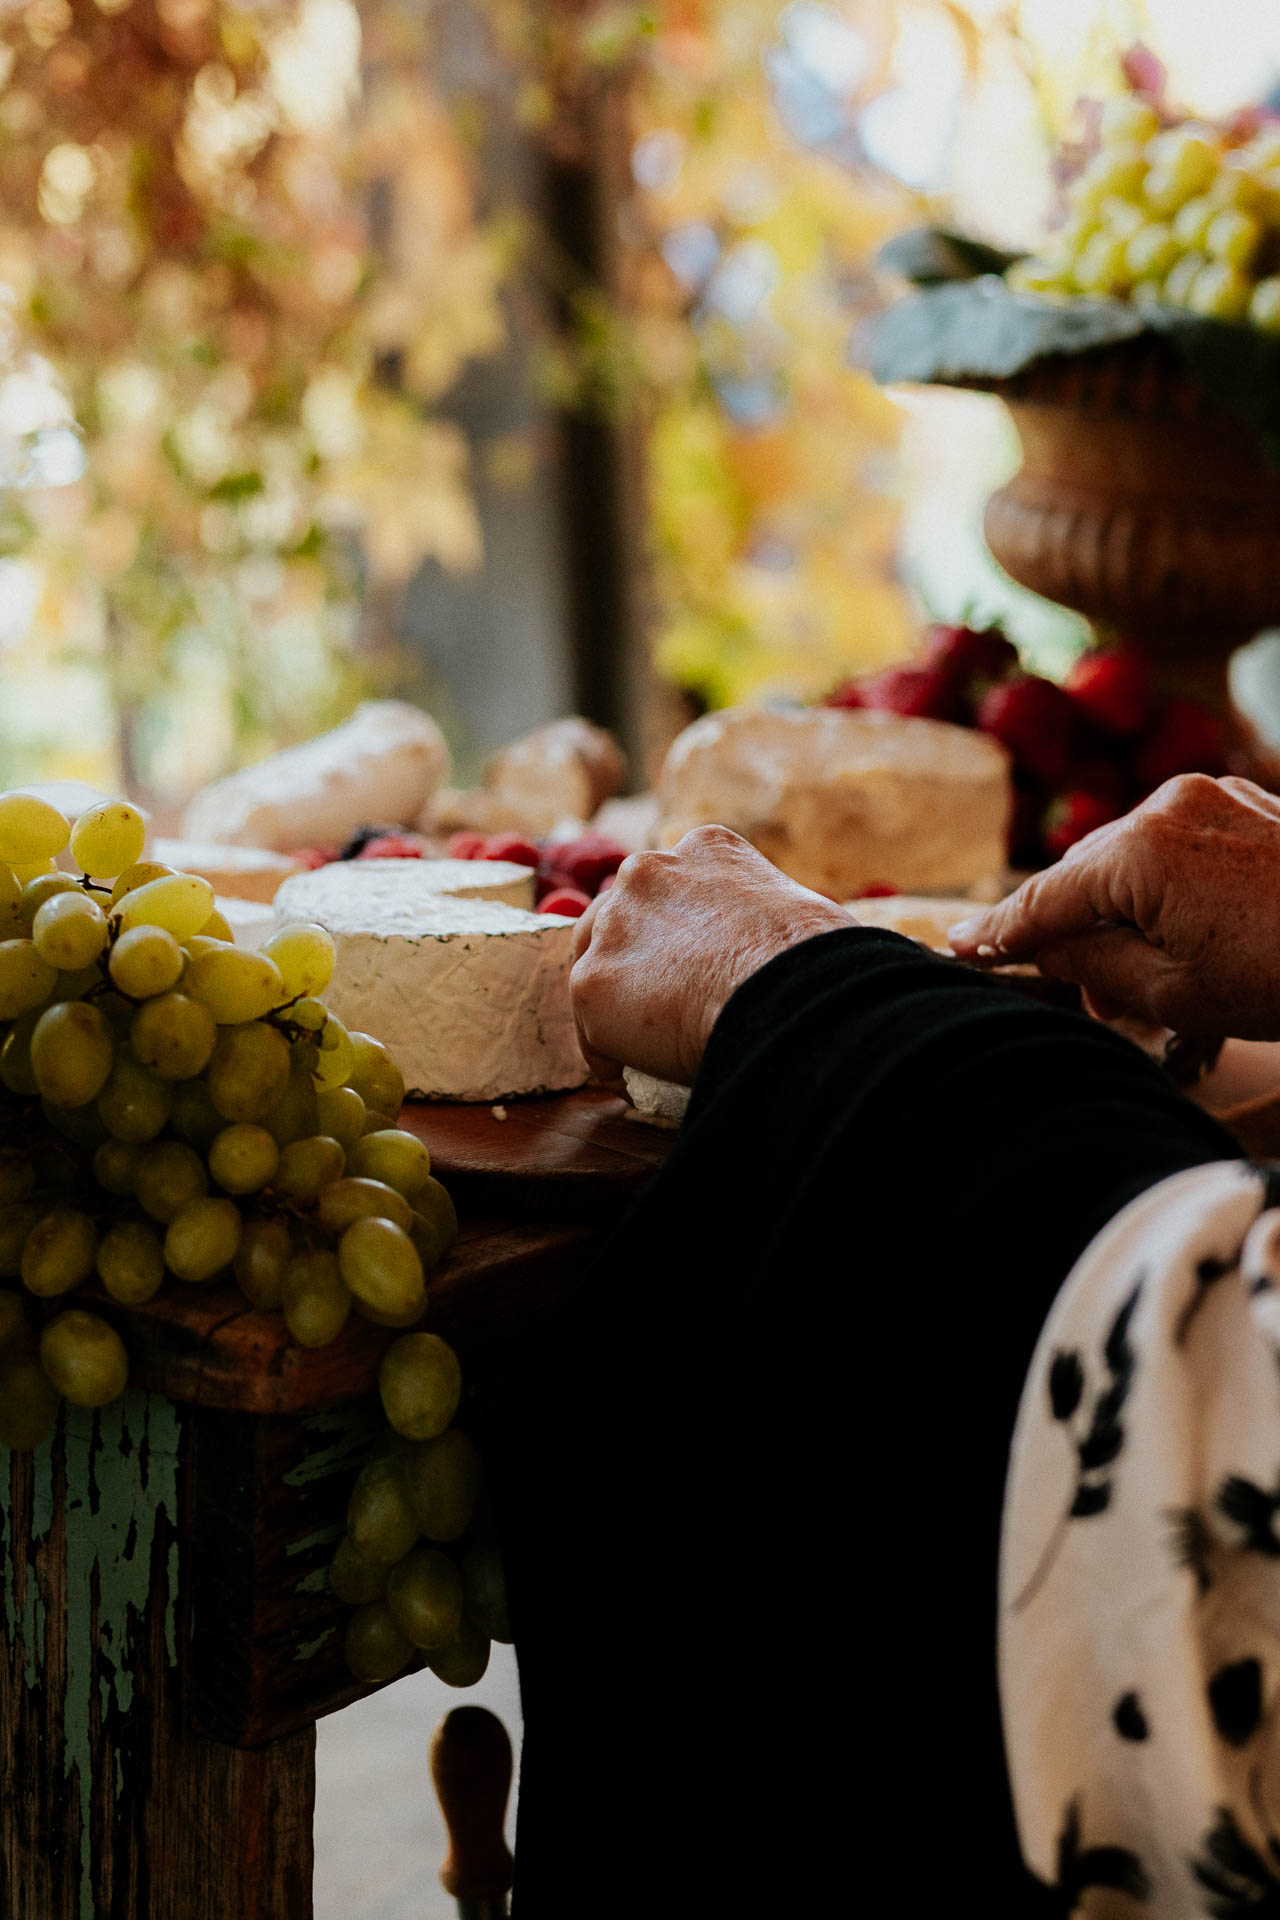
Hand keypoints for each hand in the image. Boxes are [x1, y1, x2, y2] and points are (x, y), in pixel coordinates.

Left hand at [570, 826, 855, 1084]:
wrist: (792, 998)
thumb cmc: (824, 966)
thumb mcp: (805, 913)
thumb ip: (772, 921)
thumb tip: (789, 958)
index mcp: (706, 847)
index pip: (675, 885)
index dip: (680, 928)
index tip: (695, 965)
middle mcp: (649, 871)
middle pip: (618, 916)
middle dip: (632, 958)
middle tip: (658, 1007)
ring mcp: (614, 927)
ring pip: (598, 968)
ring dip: (615, 1005)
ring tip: (642, 1047)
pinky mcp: (593, 984)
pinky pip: (593, 1031)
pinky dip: (610, 1055)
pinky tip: (634, 1078)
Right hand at [948, 774, 1279, 1038]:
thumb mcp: (1173, 994)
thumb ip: (1092, 965)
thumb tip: (1049, 948)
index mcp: (1139, 853)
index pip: (1044, 899)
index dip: (998, 931)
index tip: (957, 946)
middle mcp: (1166, 807)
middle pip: (1086, 875)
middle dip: (1078, 933)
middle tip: (1092, 998)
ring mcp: (1209, 797)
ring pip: (1130, 859)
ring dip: (1125, 913)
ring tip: (1151, 978)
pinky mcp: (1242, 801)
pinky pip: (1175, 843)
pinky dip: (1164, 888)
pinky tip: (1186, 935)